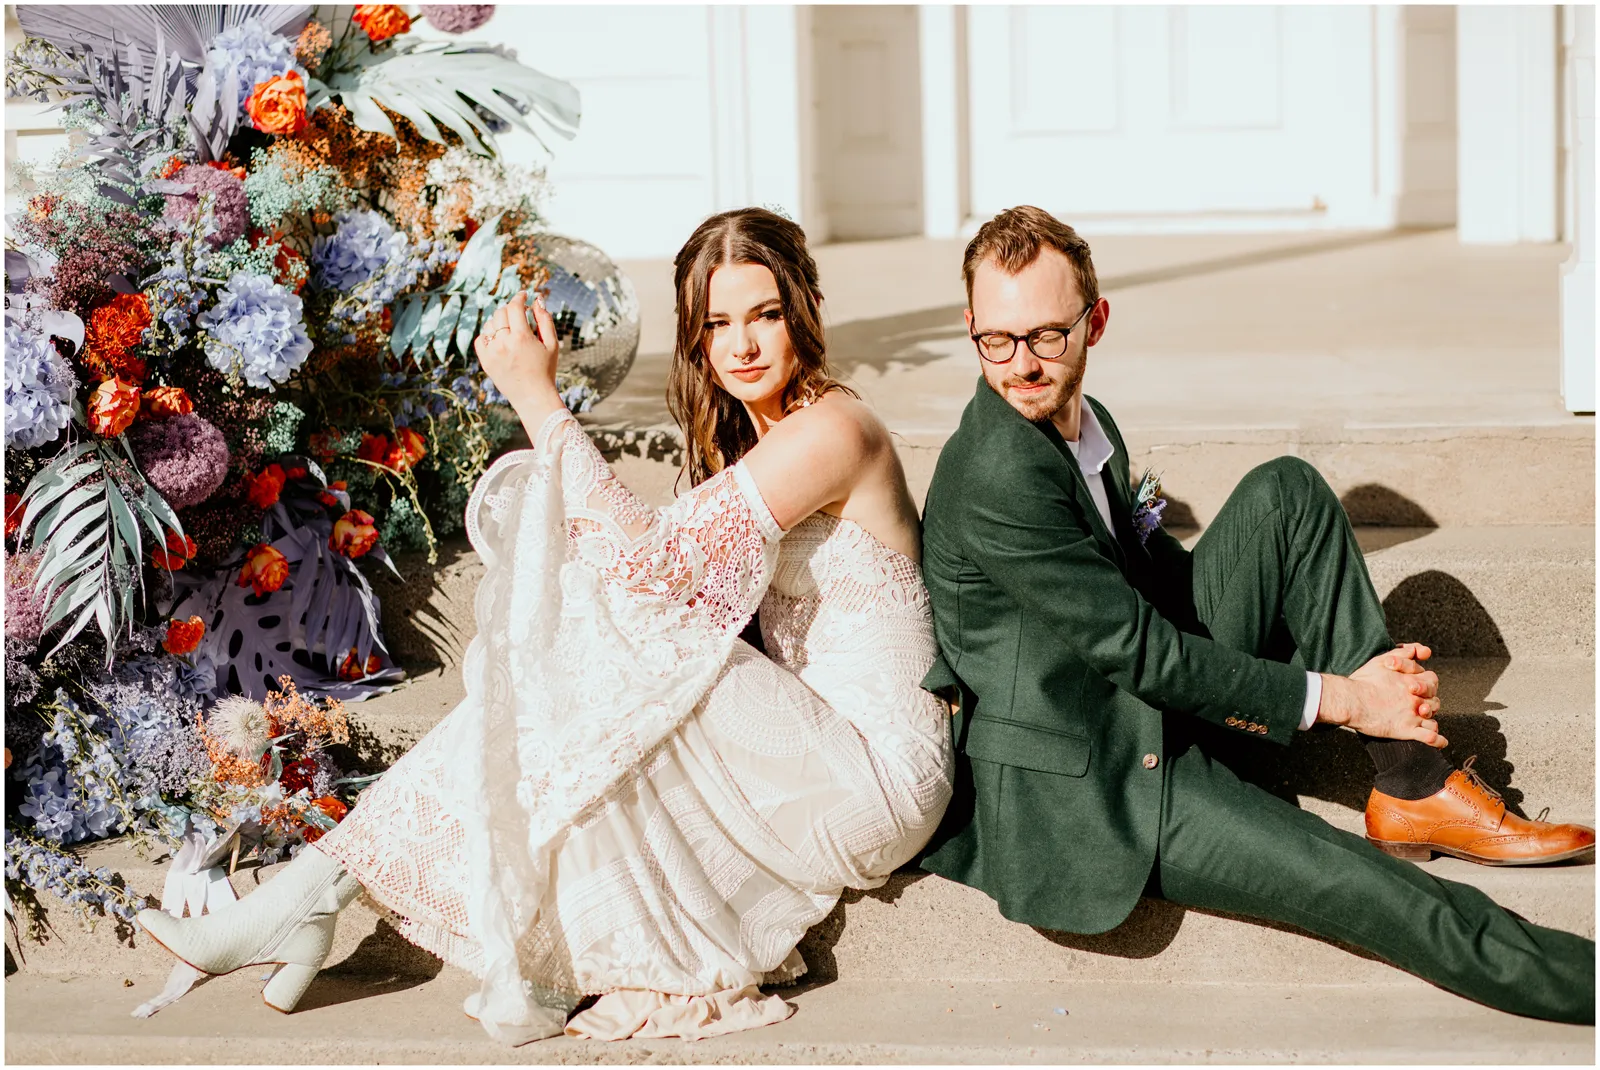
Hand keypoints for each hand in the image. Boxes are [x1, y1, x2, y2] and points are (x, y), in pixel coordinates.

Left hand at [473, 290, 561, 419]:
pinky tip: (500, 339)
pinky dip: (488, 335)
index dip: (519, 297)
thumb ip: (545, 319)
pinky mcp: (485, 361)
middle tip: (520, 315)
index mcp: (522, 337)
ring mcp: (492, 353)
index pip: (514, 307)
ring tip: (511, 330)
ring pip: (490, 324)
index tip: (523, 295)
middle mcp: (504, 343)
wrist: (533, 397)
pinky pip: (481, 339)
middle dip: (511, 310)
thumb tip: (537, 299)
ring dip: (500, 322)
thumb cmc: (546, 370)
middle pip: (501, 313)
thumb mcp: (552, 344)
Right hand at [1317, 643, 1446, 746]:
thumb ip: (1403, 654)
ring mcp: (1413, 714)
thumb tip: (1418, 651)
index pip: (1430, 679)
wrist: (1352, 700)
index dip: (1425, 683)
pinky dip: (1437, 740)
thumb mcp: (1381, 660)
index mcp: (1411, 680)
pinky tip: (1441, 742)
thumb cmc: (1363, 681)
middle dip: (1429, 701)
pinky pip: (1430, 737)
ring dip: (1430, 717)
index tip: (1414, 687)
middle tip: (1418, 704)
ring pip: (1433, 718)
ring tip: (1422, 717)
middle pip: (1434, 699)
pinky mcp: (1407, 730)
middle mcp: (1416, 698)